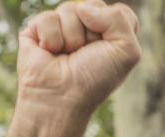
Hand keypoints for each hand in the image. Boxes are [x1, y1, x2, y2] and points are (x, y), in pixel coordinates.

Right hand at [4, 0, 140, 136]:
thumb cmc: (95, 80)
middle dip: (92, 31)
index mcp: (110, 35)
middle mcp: (87, 28)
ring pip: (71, 8)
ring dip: (72, 37)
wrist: (61, 98)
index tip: (108, 51)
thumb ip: (121, 18)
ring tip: (66, 56)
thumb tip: (83, 7)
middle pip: (94, 4)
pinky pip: (48, 17)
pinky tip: (49, 53)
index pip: (120, 12)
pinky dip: (51, 38)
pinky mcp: (38, 29)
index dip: (114, 28)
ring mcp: (62, 27)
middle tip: (85, 54)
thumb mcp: (126, 52)